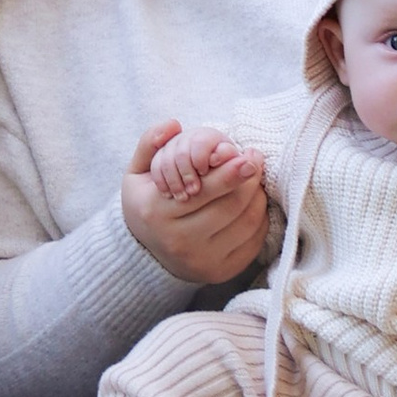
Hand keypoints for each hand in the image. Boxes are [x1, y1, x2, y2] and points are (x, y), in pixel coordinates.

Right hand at [123, 121, 268, 284]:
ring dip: (258, 198)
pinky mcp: (220, 272)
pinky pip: (252, 242)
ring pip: (245, 223)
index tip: (248, 156)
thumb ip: (150, 142)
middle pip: (230, 206)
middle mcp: (178, 241)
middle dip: (250, 181)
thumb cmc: (148, 204)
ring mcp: (201, 260)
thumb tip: (173, 124)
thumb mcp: (136, 173)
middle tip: (256, 162)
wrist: (147, 254)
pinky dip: (260, 220)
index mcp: (157, 212)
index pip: (203, 190)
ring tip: (255, 181)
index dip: (231, 172)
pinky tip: (254, 205)